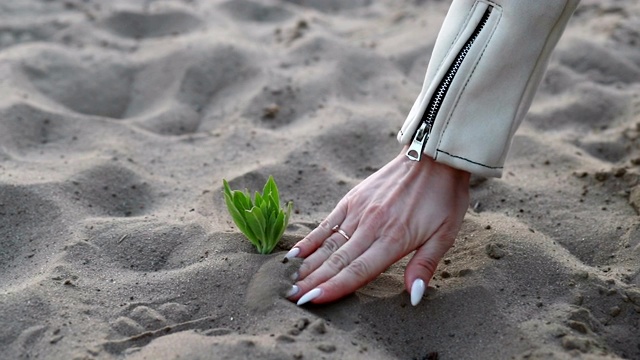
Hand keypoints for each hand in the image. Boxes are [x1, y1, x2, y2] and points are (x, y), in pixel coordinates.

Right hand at [283, 148, 469, 305]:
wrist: (432, 156)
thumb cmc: (443, 198)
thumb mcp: (445, 234)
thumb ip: (425, 266)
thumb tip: (414, 296)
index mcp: (394, 239)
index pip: (358, 270)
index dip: (334, 287)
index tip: (312, 301)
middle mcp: (371, 226)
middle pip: (337, 260)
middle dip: (312, 282)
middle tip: (290, 298)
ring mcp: (358, 211)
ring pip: (328, 244)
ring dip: (307, 266)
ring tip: (288, 283)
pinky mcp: (352, 199)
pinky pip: (327, 223)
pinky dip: (310, 239)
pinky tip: (295, 253)